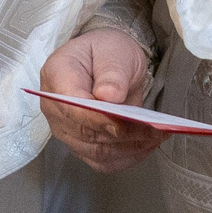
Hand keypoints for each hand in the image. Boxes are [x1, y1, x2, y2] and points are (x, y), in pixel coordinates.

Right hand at [36, 29, 165, 173]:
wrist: (105, 63)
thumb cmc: (107, 51)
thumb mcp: (114, 50)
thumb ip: (112, 73)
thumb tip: (108, 97)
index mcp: (57, 75)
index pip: (73, 106)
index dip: (100, 118)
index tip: (129, 119)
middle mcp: (54, 108)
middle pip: (86, 132)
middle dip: (123, 134)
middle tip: (156, 129)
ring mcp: (64, 130)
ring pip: (96, 152)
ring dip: (129, 148)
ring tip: (157, 136)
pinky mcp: (79, 145)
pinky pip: (101, 161)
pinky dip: (126, 157)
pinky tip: (146, 145)